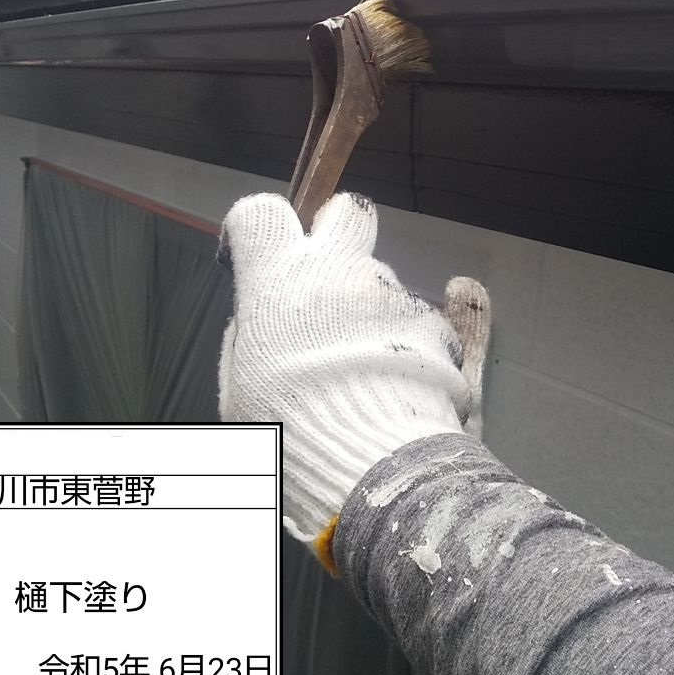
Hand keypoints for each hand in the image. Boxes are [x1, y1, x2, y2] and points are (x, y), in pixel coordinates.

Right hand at [218, 192, 483, 551]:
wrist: (371, 462)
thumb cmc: (287, 430)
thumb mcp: (241, 391)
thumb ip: (248, 342)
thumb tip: (257, 324)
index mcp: (278, 281)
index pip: (260, 213)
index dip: (256, 230)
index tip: (252, 260)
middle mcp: (338, 272)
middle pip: (347, 212)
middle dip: (337, 234)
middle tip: (326, 282)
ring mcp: (391, 294)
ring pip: (380, 281)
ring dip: (370, 311)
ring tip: (362, 370)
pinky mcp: (432, 324)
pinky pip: (414, 323)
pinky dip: (404, 346)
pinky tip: (395, 387)